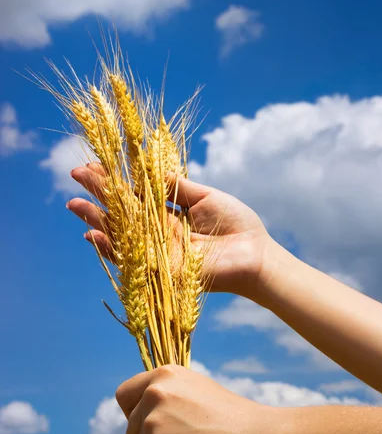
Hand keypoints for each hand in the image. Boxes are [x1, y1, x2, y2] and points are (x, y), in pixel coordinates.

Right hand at [67, 163, 277, 297]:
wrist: (254, 255)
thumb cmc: (236, 223)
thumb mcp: (206, 196)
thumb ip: (177, 186)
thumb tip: (150, 168)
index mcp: (169, 210)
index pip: (134, 192)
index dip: (115, 179)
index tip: (93, 163)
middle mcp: (158, 229)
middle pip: (122, 211)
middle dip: (99, 194)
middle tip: (75, 176)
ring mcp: (158, 250)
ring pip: (121, 234)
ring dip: (96, 220)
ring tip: (74, 204)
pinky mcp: (161, 269)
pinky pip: (132, 261)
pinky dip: (112, 250)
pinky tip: (93, 236)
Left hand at [115, 364, 279, 433]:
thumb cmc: (237, 420)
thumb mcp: (199, 392)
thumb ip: (173, 398)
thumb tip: (152, 418)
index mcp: (165, 375)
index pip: (125, 394)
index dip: (134, 414)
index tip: (151, 427)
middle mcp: (154, 394)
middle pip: (132, 430)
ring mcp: (153, 424)